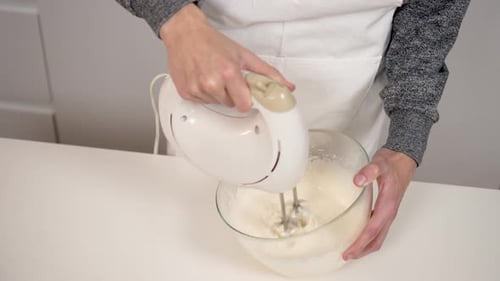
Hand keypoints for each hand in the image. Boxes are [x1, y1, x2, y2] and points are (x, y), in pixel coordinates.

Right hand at [159, 4, 294, 111]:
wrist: (186, 34)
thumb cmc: (213, 43)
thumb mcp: (244, 55)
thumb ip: (267, 73)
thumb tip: (287, 86)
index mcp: (228, 73)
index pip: (244, 105)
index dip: (246, 99)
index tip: (244, 92)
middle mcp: (211, 83)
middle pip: (230, 104)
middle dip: (231, 94)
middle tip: (226, 78)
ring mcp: (197, 89)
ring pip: (216, 104)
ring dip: (217, 94)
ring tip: (213, 75)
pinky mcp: (186, 93)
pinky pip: (202, 102)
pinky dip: (204, 93)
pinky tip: (202, 79)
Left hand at [343, 148, 416, 259]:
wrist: (404, 159)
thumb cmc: (392, 162)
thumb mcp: (379, 163)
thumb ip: (369, 171)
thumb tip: (358, 180)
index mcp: (388, 205)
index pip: (372, 230)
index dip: (359, 243)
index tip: (349, 251)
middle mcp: (389, 212)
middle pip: (376, 239)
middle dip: (362, 250)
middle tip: (347, 256)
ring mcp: (389, 212)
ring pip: (379, 237)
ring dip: (366, 246)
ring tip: (352, 250)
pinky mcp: (386, 209)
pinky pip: (379, 229)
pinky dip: (369, 237)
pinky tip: (359, 234)